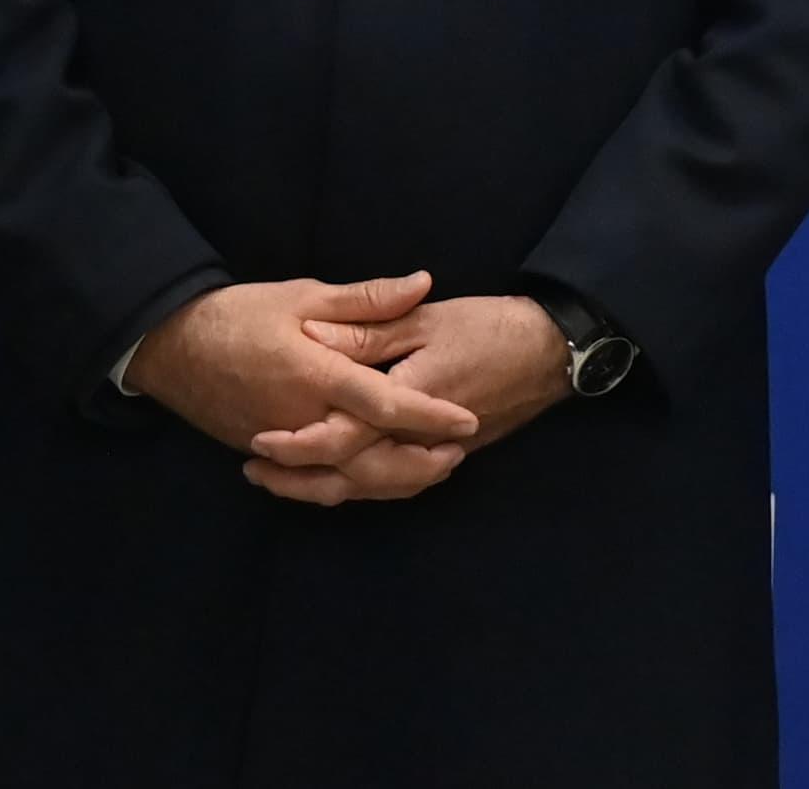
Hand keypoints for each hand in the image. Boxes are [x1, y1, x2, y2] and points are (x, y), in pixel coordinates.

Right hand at [130, 275, 482, 504]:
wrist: (169, 345)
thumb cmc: (239, 314)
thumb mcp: (304, 294)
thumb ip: (367, 299)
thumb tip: (424, 283)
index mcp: (315, 373)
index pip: (382, 402)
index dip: (428, 414)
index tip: (468, 420)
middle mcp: (298, 417)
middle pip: (365, 458)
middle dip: (415, 464)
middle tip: (458, 454)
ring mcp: (277, 442)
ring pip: (339, 478)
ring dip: (387, 480)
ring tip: (429, 471)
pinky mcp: (261, 452)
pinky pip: (310, 480)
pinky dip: (346, 485)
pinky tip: (375, 478)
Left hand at [247, 291, 569, 503]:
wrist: (553, 349)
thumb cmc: (490, 325)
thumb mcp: (427, 319)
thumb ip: (370, 333)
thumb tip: (313, 339)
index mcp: (411, 400)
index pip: (345, 435)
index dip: (299, 444)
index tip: (259, 442)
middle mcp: (421, 438)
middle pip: (352, 476)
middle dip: (299, 479)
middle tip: (255, 470)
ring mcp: (436, 453)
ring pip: (372, 488)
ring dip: (324, 489)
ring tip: (282, 482)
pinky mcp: (449, 456)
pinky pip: (397, 486)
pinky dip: (362, 489)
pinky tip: (339, 480)